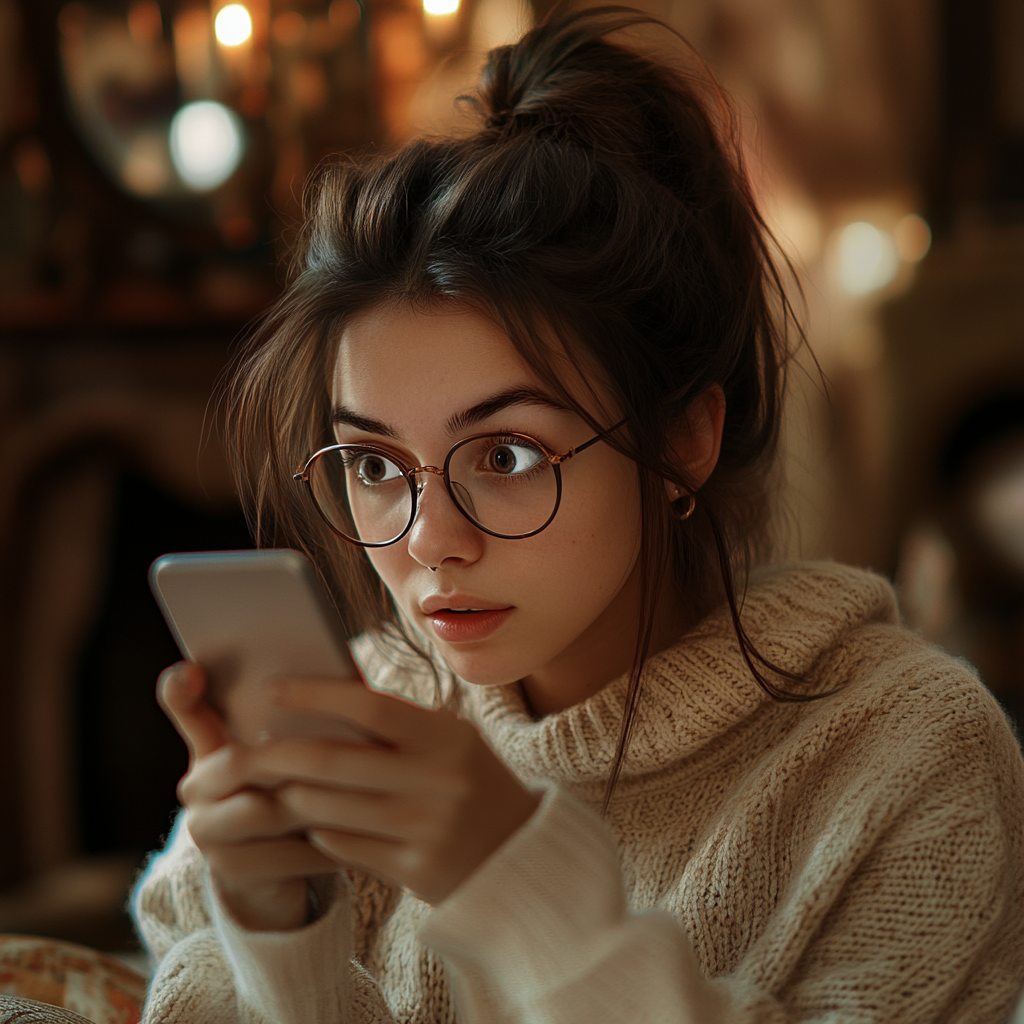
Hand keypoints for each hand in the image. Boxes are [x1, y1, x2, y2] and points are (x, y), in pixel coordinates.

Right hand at [157, 662, 338, 931]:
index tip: (190, 670)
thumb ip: (295, 719)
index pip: (185, 709)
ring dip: (317, 804)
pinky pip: (283, 854)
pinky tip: (360, 835)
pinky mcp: (229, 871)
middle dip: (291, 757)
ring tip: (364, 794)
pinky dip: (326, 845)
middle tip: (341, 752)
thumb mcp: (291, 751)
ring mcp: (206, 832)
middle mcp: (195, 788)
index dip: (181, 690)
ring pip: (265, 810)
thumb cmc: (292, 789)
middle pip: (239, 761)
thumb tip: (338, 681)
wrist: (271, 868)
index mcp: (207, 746)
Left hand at [249, 678, 541, 905]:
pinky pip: (344, 847)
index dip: (314, 695)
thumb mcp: (450, 742)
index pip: (369, 706)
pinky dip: (319, 831)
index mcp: (448, 736)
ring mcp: (428, 828)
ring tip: (265, 785)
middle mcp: (440, 780)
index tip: (271, 690)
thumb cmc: (471, 783)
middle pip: (334, 761)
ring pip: (330, 809)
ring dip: (288, 796)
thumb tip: (319, 697)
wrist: (520, 855)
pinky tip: (308, 822)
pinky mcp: (416, 871)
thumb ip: (397, 724)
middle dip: (276, 754)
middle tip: (238, 748)